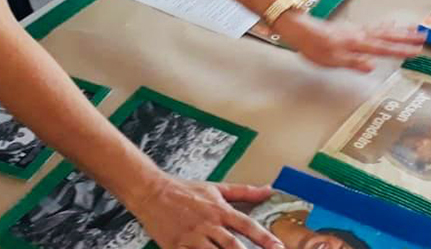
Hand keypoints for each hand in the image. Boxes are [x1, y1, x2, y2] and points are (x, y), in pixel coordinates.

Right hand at [130, 175, 281, 248]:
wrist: (152, 192)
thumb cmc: (184, 190)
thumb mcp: (216, 188)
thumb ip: (244, 191)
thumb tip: (269, 189)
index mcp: (219, 210)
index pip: (247, 225)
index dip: (264, 237)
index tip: (278, 246)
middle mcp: (208, 224)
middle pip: (232, 245)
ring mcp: (192, 237)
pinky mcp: (176, 247)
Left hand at [278, 13, 423, 71]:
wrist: (301, 30)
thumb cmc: (314, 47)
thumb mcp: (331, 60)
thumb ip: (353, 62)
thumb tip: (372, 67)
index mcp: (357, 44)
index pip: (384, 49)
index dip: (401, 51)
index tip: (417, 51)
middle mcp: (360, 35)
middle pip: (388, 36)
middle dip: (406, 37)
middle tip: (424, 36)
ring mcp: (357, 30)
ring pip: (384, 29)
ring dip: (399, 30)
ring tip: (414, 28)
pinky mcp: (352, 29)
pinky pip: (375, 26)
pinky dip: (386, 25)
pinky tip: (389, 23)